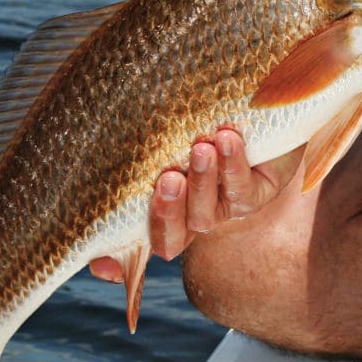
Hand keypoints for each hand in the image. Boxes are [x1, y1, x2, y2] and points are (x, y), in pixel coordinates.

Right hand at [89, 129, 302, 281]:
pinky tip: (227, 139)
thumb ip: (141, 135)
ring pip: (205, 215)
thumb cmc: (204, 108)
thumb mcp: (167, 123)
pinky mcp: (260, 193)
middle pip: (170, 239)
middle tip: (167, 179)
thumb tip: (98, 123)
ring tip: (201, 149)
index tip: (102, 263)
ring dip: (201, 183)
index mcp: (164, 203)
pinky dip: (232, 165)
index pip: (133, 237)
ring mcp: (226, 207)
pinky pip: (242, 190)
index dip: (114, 261)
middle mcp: (192, 212)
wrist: (263, 98)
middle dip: (165, 214)